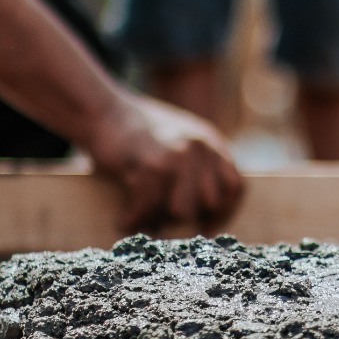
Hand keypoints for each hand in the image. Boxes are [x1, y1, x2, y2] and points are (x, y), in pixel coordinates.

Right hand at [87, 94, 244, 233]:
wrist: (103, 109)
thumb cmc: (138, 133)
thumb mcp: (181, 139)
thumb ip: (199, 166)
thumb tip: (206, 212)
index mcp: (211, 142)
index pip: (235, 187)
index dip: (224, 213)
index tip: (207, 229)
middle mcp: (199, 148)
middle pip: (207, 204)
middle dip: (186, 219)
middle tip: (163, 224)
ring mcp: (176, 155)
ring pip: (180, 211)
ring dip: (158, 221)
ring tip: (143, 222)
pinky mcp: (149, 164)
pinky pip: (148, 207)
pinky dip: (134, 219)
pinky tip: (124, 221)